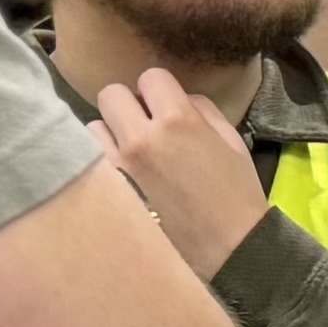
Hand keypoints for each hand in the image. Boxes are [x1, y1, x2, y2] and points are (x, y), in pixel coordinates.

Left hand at [91, 72, 272, 277]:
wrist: (229, 249)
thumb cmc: (237, 195)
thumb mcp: (231, 140)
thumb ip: (202, 109)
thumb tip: (179, 98)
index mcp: (178, 120)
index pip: (150, 77)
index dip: (160, 90)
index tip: (166, 106)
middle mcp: (141, 136)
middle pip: (112, 94)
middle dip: (129, 104)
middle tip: (143, 124)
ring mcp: (118, 166)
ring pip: (95, 125)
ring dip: (111, 132)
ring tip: (130, 151)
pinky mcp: (107, 192)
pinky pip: (90, 158)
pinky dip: (102, 159)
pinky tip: (120, 173)